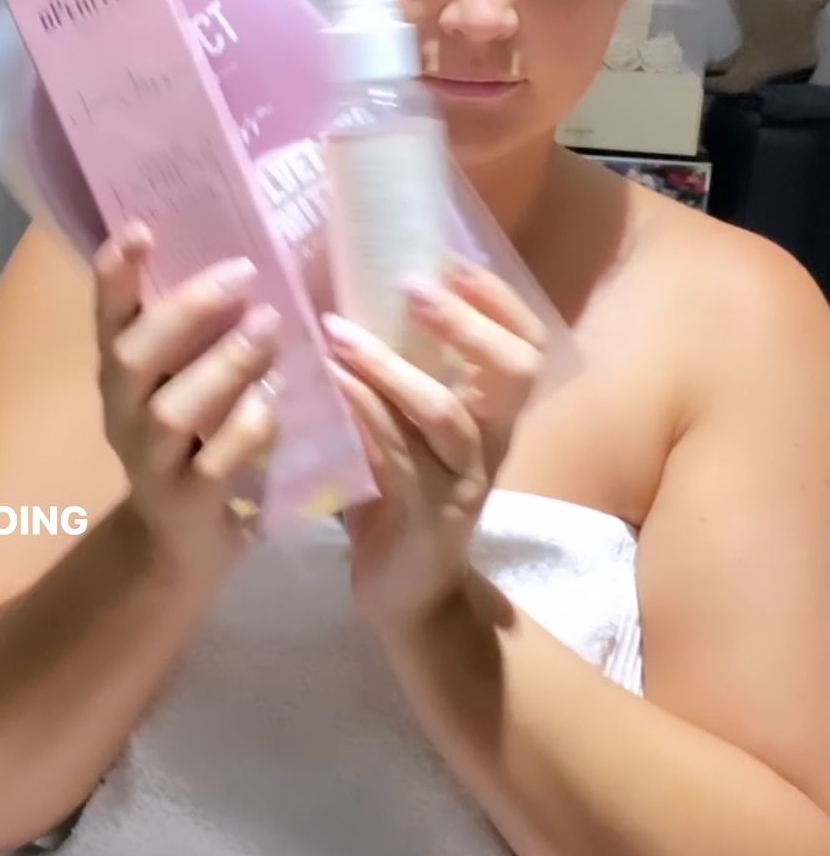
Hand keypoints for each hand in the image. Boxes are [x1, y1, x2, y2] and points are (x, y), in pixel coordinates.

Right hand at [94, 223, 281, 586]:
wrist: (181, 538)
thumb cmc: (195, 436)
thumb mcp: (188, 378)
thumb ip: (204, 330)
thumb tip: (251, 257)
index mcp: (120, 371)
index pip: (107, 314)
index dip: (115, 273)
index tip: (141, 228)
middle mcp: (122, 411)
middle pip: (133, 356)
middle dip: (186, 311)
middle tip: (244, 274)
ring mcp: (149, 461)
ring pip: (171, 411)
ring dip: (224, 365)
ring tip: (269, 329)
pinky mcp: (186, 502)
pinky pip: (215, 462)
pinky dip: (248, 427)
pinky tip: (275, 401)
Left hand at [324, 259, 545, 633]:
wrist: (405, 598)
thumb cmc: (398, 500)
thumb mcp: (404, 430)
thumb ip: (392, 378)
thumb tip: (341, 296)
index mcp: (493, 417)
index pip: (525, 344)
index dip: (497, 300)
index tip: (449, 256)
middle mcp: (491, 445)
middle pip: (513, 371)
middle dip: (464, 323)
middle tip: (409, 286)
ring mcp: (463, 483)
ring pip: (444, 414)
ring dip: (390, 367)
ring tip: (338, 331)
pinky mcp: (425, 518)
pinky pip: (397, 458)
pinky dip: (362, 414)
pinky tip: (330, 385)